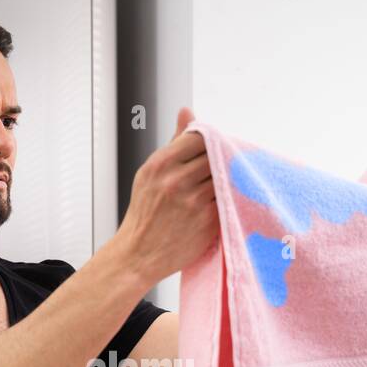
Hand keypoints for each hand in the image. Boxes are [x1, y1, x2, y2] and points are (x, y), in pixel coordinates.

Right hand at [114, 107, 219, 286]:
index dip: (209, 140)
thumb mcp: (150, 173)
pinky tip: (222, 199)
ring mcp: (194, 201)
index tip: (211, 146)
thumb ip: (173, 143)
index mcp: (160, 164)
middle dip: (220, 158)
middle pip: (214, 155)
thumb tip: (187, 112)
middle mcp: (177, 181)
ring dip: (227, 177)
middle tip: (221, 164)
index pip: (198, 137)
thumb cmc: (144, 214)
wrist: (139, 254)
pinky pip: (227, 199)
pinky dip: (228, 197)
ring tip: (222, 182)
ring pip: (224, 176)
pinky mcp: (208, 220)